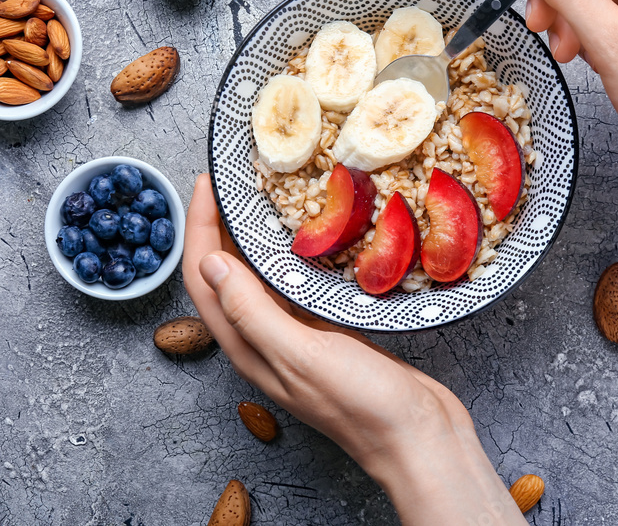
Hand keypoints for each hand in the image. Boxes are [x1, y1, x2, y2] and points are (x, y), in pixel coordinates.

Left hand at [182, 174, 526, 524]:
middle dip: (220, 227)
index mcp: (248, 347)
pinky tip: (307, 235)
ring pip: (261, 278)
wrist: (419, 437)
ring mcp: (297, 337)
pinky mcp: (328, 331)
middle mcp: (265, 340)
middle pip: (226, 275)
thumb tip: (211, 263)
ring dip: (254, 238)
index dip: (198, 228)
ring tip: (263, 197)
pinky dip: (291, 255)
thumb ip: (254, 312)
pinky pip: (296, 285)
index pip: (204, 279)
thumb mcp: (303, 355)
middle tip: (232, 181)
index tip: (207, 182)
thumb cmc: (363, 405)